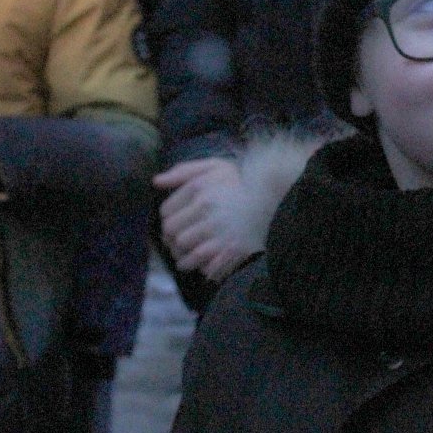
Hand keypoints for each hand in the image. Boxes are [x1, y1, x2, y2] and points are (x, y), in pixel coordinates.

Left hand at [155, 158, 266, 281]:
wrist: (276, 198)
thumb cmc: (242, 183)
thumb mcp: (215, 167)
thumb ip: (184, 171)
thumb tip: (156, 182)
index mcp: (200, 188)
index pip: (166, 211)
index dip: (170, 219)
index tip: (179, 222)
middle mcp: (205, 208)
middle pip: (171, 232)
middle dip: (173, 239)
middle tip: (183, 240)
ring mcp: (216, 229)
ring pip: (183, 250)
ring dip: (183, 255)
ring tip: (191, 254)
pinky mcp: (229, 248)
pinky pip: (201, 263)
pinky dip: (199, 266)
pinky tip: (204, 262)